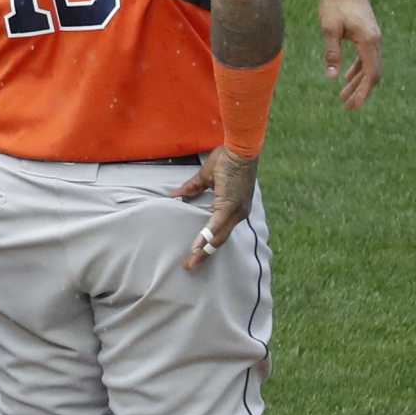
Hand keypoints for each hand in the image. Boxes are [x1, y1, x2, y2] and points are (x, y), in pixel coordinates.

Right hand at [172, 149, 258, 270]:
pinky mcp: (229, 205)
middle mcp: (238, 214)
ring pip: (218, 237)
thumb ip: (191, 188)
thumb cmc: (227, 159)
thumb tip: (174, 195)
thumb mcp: (207, 177)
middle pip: (220, 240)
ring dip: (204, 250)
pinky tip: (195, 246)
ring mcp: (235, 211)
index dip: (208, 244)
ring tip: (191, 262)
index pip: (221, 231)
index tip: (195, 254)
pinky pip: (215, 225)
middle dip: (205, 254)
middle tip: (190, 266)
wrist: (240, 148)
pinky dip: (205, 236)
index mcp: (235, 208)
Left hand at [318, 0, 381, 110]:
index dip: (363, 92)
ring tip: (343, 97)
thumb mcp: (329, 28)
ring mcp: (373, 37)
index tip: (353, 106)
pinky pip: (366, 57)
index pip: (370, 74)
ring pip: (369, 66)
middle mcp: (376, 41)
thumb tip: (332, 77)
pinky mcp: (367, 34)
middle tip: (348, 108)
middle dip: (361, 92)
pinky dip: (357, 69)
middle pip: (372, 74)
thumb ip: (332, 52)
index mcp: (369, 41)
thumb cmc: (335, 2)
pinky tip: (346, 78)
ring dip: (358, 82)